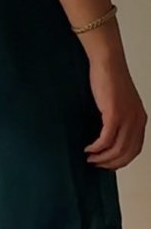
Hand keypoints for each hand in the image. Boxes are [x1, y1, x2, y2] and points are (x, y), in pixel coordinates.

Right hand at [85, 51, 146, 169]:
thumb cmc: (110, 79)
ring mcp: (127, 118)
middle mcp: (137, 121)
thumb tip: (108, 138)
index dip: (121, 161)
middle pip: (127, 153)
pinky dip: (96, 147)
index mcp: (140, 119)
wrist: (108, 63)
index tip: (107, 164)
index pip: (135, 150)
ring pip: (117, 149)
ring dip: (102, 158)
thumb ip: (119, 120)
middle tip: (96, 164)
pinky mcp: (114, 115)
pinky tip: (88, 148)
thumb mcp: (120, 104)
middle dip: (110, 163)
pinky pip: (106, 139)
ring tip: (90, 158)